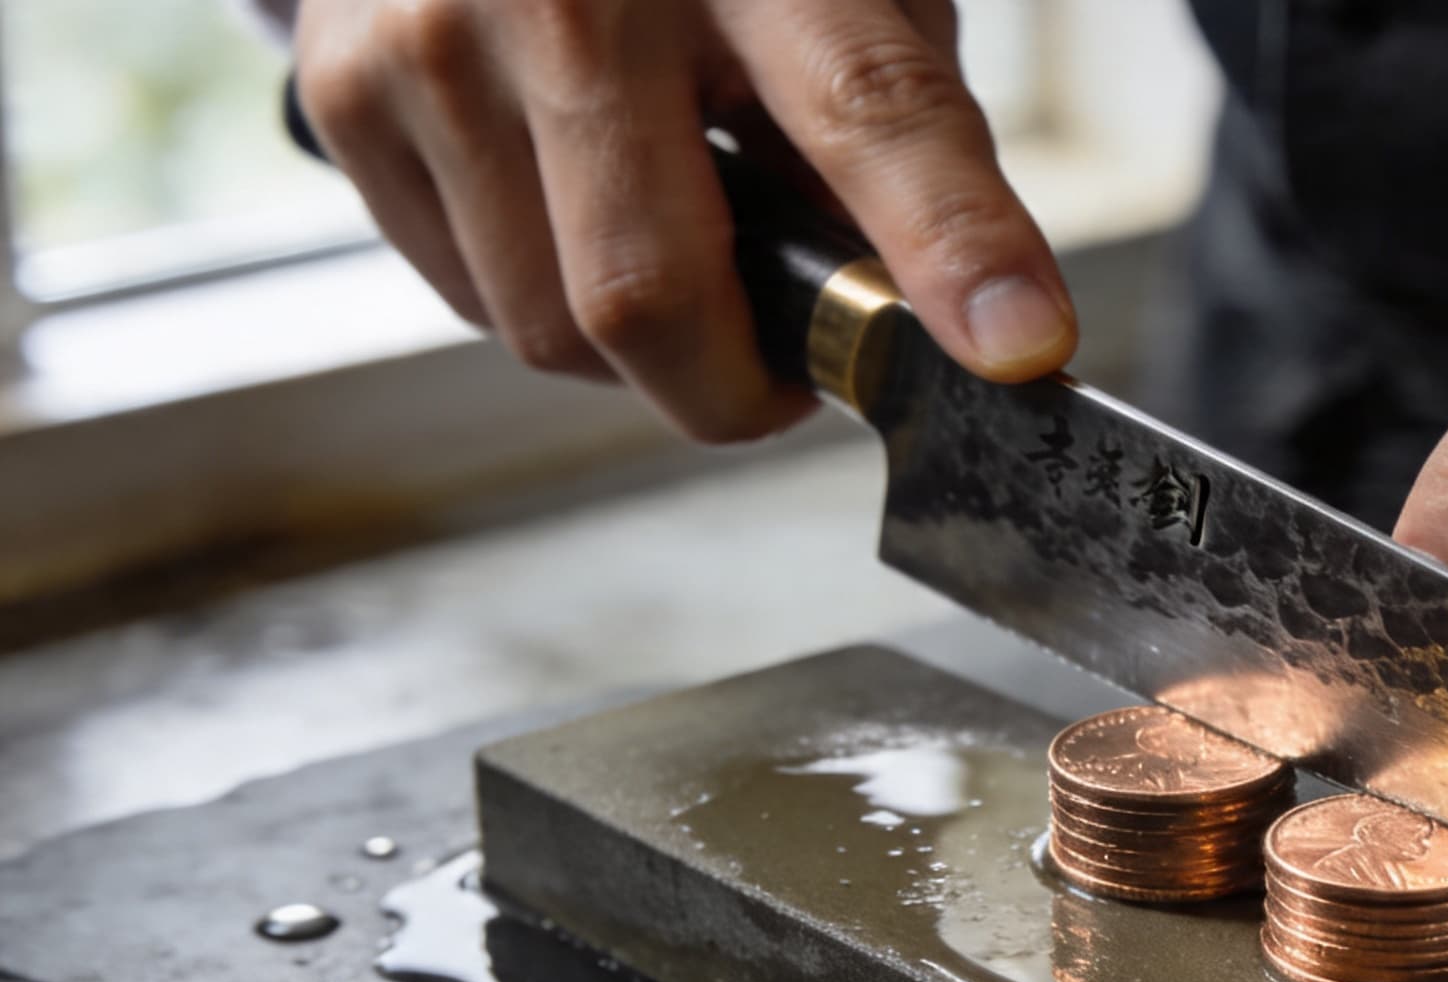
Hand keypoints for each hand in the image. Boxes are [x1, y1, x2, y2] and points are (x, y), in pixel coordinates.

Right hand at [294, 0, 1075, 440]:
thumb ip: (892, 133)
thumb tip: (931, 313)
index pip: (870, 111)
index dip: (950, 243)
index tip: (1018, 346)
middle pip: (650, 297)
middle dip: (739, 390)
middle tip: (794, 372)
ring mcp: (437, 43)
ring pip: (551, 332)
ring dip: (643, 348)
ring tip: (676, 241)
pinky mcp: (349, 94)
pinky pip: (473, 301)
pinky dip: (549, 302)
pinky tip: (577, 208)